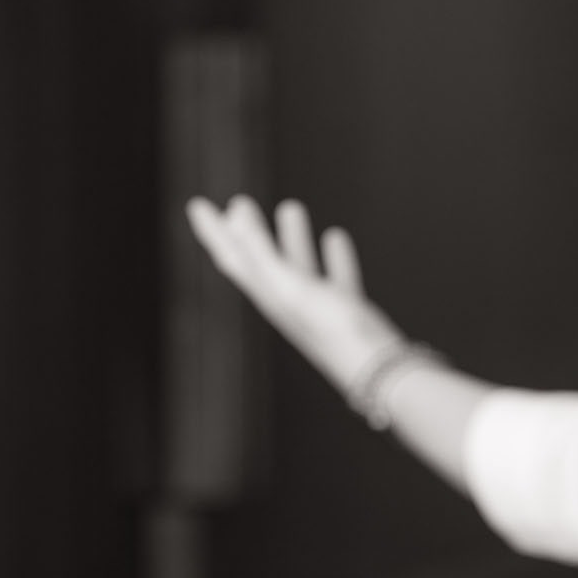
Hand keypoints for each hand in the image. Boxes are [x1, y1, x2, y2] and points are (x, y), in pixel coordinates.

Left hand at [185, 195, 404, 392]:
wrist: (380, 374)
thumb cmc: (334, 332)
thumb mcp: (291, 288)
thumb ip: (263, 254)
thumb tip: (236, 217)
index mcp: (269, 297)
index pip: (233, 257)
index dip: (213, 231)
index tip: (197, 205)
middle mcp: (288, 304)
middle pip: (259, 261)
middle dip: (247, 232)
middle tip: (238, 203)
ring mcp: (317, 310)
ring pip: (298, 267)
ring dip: (290, 238)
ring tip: (290, 208)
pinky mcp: (346, 314)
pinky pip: (335, 279)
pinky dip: (332, 258)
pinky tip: (335, 239)